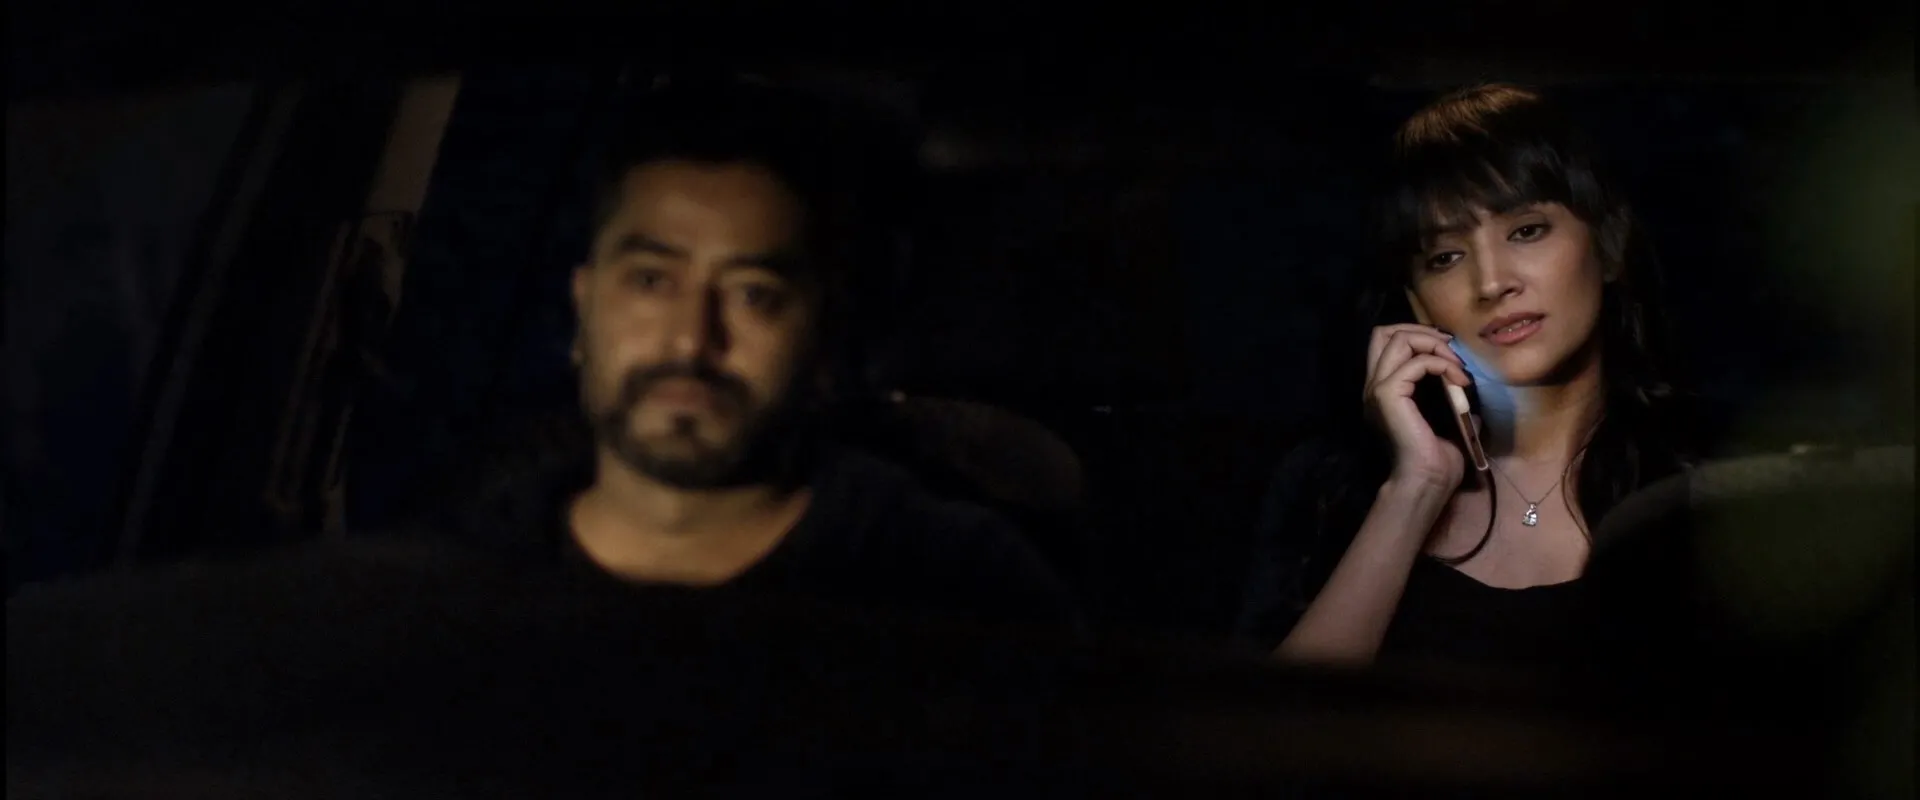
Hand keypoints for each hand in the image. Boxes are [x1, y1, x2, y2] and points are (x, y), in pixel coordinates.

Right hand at [1363, 324, 1473, 491]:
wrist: (1429, 480)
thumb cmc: (1439, 458)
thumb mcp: (1447, 415)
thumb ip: (1450, 394)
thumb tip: (1467, 383)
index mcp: (1383, 390)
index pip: (1386, 342)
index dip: (1417, 335)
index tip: (1448, 350)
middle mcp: (1373, 385)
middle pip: (1385, 332)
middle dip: (1422, 331)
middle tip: (1451, 347)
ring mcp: (1377, 389)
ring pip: (1399, 339)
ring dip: (1435, 345)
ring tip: (1457, 366)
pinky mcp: (1387, 394)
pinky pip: (1417, 362)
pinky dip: (1442, 364)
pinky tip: (1459, 381)